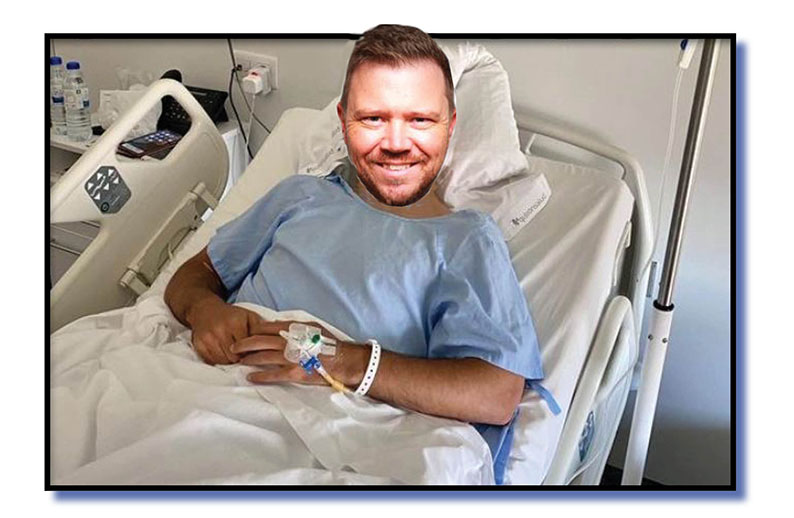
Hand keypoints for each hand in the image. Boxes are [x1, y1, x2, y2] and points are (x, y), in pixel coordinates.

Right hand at [186, 297, 267, 364]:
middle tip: (243, 355)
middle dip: (241, 358)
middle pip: (234, 357)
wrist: (204, 309)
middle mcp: (220, 330)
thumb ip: (261, 328)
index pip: (246, 347)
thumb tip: (276, 339)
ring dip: (230, 361)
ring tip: (233, 354)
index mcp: (235, 323)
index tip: (253, 352)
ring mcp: (207, 338)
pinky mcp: (198, 345)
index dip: (251, 352)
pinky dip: (218, 361)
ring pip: (223, 361)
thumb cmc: (231, 315)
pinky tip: (222, 353)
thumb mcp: (249, 316)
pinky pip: (211, 361)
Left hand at [230, 321, 366, 386]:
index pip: (266, 327)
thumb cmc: (329, 344)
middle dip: (243, 344)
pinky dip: (258, 376)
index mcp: (293, 329)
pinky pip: (271, 375)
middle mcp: (289, 342)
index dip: (252, 331)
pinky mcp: (293, 373)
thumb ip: (294, 327)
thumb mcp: (312, 328)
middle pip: (258, 341)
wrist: (343, 360)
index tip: (245, 334)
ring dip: (248, 359)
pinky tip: (249, 377)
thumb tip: (278, 326)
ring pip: (261, 357)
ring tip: (239, 361)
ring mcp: (290, 358)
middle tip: (233, 348)